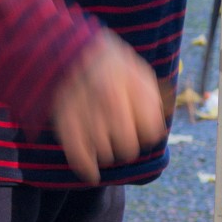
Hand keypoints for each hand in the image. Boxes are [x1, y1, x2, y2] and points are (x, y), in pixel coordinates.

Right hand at [50, 31, 166, 183]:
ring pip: (106, 155)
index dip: (147, 132)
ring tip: (102, 138)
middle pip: (129, 148)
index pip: (151, 131)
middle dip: (127, 146)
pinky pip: (79, 159)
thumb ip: (150, 97)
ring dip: (107, 152)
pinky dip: (87, 170)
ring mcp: (86, 112)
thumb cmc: (105, 61)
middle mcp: (110, 100)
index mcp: (132, 85)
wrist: (64, 47)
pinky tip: (91, 174)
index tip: (140, 127)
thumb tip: (158, 128)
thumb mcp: (134, 69)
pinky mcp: (64, 123)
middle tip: (119, 136)